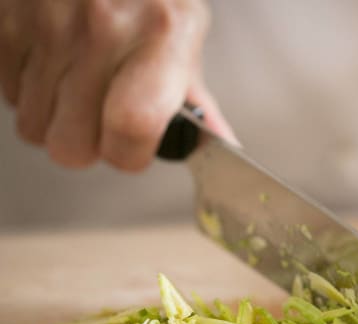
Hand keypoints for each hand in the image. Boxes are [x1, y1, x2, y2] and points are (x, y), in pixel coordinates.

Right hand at [0, 0, 233, 170]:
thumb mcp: (184, 30)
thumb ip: (195, 96)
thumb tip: (220, 144)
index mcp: (159, 35)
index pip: (131, 128)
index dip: (129, 154)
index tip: (134, 147)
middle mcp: (100, 29)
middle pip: (71, 146)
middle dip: (87, 144)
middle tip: (102, 119)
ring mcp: (45, 23)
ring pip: (33, 126)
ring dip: (55, 118)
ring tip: (78, 84)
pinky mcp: (5, 20)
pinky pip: (7, 94)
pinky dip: (28, 89)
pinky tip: (53, 62)